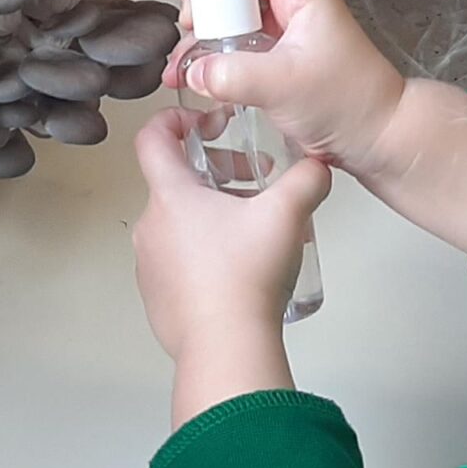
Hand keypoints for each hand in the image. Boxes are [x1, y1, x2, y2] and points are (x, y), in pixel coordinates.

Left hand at [134, 108, 331, 424]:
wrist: (226, 348)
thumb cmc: (247, 271)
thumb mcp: (287, 213)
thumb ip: (307, 178)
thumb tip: (318, 166)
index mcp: (171, 195)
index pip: (152, 137)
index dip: (175, 119)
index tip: (208, 124)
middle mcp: (150, 225)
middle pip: (175, 182)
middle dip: (217, 173)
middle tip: (256, 184)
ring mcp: (149, 265)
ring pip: (179, 224)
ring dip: (213, 216)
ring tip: (255, 232)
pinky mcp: (156, 298)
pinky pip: (178, 262)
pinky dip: (204, 254)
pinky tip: (239, 273)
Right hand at [166, 0, 408, 177]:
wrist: (377, 137)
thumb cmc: (354, 101)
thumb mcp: (286, 86)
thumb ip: (233, 76)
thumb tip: (193, 69)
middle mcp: (292, 2)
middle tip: (192, 21)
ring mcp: (281, 29)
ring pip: (231, 8)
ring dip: (203, 26)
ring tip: (185, 56)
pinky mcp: (273, 56)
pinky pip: (233, 41)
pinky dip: (210, 53)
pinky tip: (192, 74)